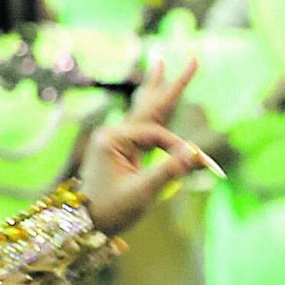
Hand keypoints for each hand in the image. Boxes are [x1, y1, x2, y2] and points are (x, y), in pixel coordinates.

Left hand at [80, 58, 218, 236]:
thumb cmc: (110, 210)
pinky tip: (152, 95)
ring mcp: (115, 140)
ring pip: (142, 110)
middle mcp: (112, 134)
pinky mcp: (120, 150)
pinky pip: (141, 124)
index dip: (179, 148)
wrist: (85, 225)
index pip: (156, 134)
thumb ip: (167, 171)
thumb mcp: (141, 193)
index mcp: (112, 140)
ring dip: (156, 88)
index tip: (200, 165)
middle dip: (171, 84)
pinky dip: (151, 109)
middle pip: (149, 105)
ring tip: (162, 63)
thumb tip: (194, 154)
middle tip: (194, 60)